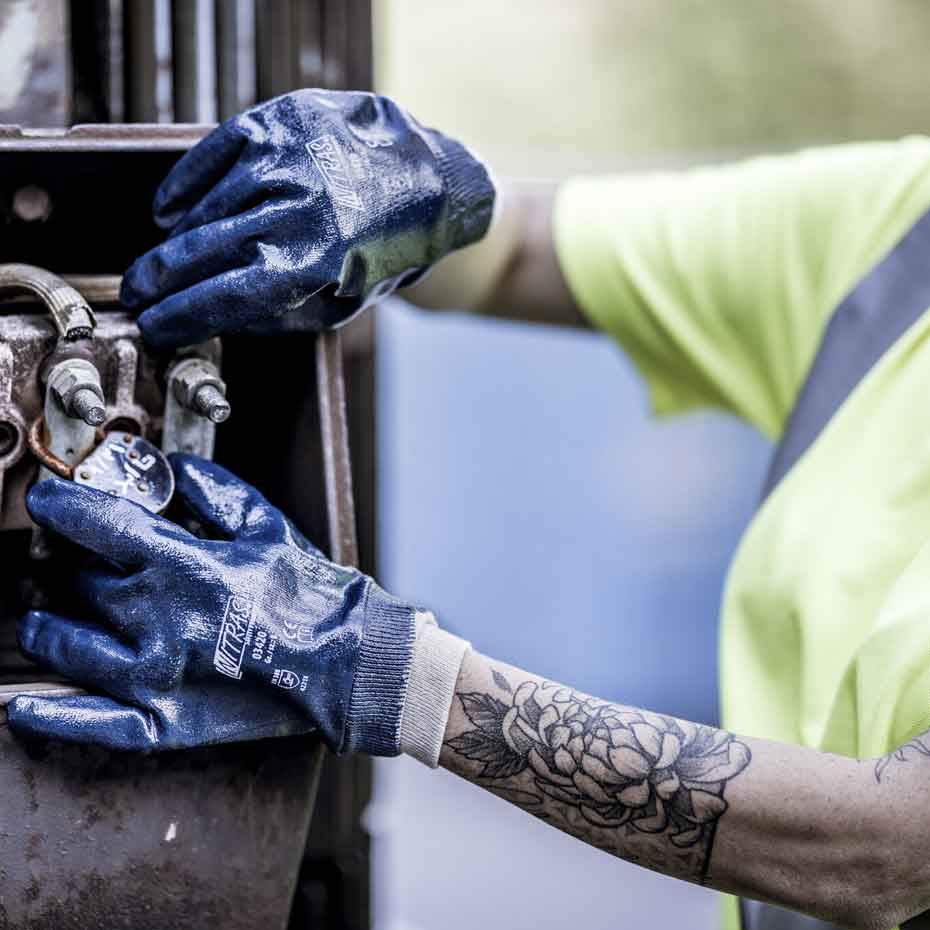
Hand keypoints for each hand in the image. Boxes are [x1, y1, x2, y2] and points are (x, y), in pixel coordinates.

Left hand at [6, 455, 416, 751]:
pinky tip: (22, 703)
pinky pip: (89, 723)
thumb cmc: (312, 594)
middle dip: (71, 564)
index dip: (62, 504)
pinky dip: (50, 713)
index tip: (48, 498)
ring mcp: (154, 677)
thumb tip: (172, 469)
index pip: (97, 524)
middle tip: (74, 559)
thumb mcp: (267, 526)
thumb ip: (212, 490)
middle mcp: (157, 621)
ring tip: (42, 618)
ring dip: (46, 626)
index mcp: (183, 567)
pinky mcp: (163, 723)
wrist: (349, 664)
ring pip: (67, 645)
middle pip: (80, 582)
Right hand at [121, 89, 495, 346]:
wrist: (429, 183)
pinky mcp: (279, 121)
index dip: (179, 315)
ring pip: (204, 206)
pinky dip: (184, 185)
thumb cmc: (383, 253)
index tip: (152, 325)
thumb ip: (275, 314)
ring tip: (164, 259)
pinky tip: (168, 208)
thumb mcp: (341, 304)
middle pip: (201, 251)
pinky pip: (211, 155)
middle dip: (159, 278)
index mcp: (314, 262)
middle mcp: (295, 206)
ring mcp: (285, 158)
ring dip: (175, 238)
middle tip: (135, 294)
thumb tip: (209, 316)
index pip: (224, 296)